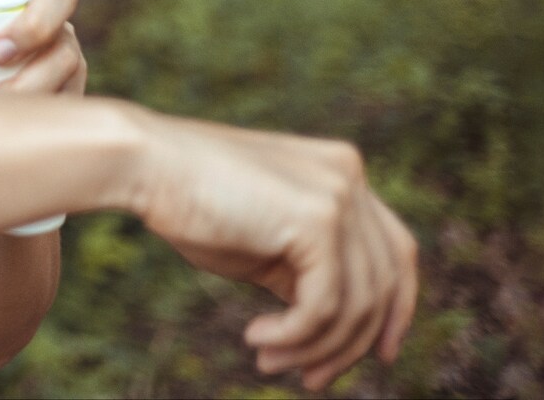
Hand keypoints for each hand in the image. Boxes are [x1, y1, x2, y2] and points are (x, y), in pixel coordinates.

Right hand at [124, 110, 420, 391]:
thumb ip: (307, 272)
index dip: (397, 310)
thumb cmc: (193, 206)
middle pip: (384, 284)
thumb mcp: (265, 246)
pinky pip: (324, 306)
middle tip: (308, 380)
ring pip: (356, 304)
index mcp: (343, 174)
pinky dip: (294, 336)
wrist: (146, 165)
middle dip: (351, 345)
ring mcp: (339, 194)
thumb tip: (336, 330)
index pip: (396, 252)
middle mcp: (350, 176)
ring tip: (268, 361)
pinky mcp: (317, 219)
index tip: (380, 356)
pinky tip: (256, 339)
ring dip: (313, 348)